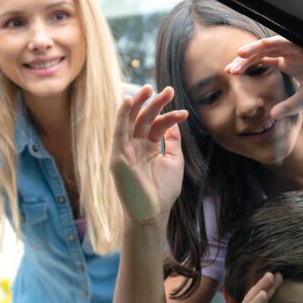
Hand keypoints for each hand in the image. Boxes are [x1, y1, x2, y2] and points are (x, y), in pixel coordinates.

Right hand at [111, 85, 187, 226]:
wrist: (153, 214)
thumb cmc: (164, 191)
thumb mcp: (174, 161)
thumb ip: (173, 141)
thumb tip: (174, 122)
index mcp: (149, 147)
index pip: (157, 125)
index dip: (170, 116)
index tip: (185, 113)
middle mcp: (135, 146)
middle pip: (143, 118)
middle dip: (154, 103)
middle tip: (168, 90)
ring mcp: (125, 150)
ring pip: (130, 121)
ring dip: (138, 103)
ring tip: (149, 89)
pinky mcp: (117, 157)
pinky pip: (118, 132)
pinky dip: (121, 116)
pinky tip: (128, 101)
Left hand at [225, 36, 302, 118]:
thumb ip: (289, 106)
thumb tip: (272, 116)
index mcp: (287, 62)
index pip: (262, 61)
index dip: (246, 66)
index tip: (230, 73)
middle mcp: (288, 53)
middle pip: (260, 53)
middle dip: (244, 60)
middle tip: (230, 70)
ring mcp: (294, 47)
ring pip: (268, 45)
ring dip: (253, 51)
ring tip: (238, 57)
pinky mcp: (302, 44)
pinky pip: (281, 41)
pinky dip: (267, 44)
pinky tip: (255, 49)